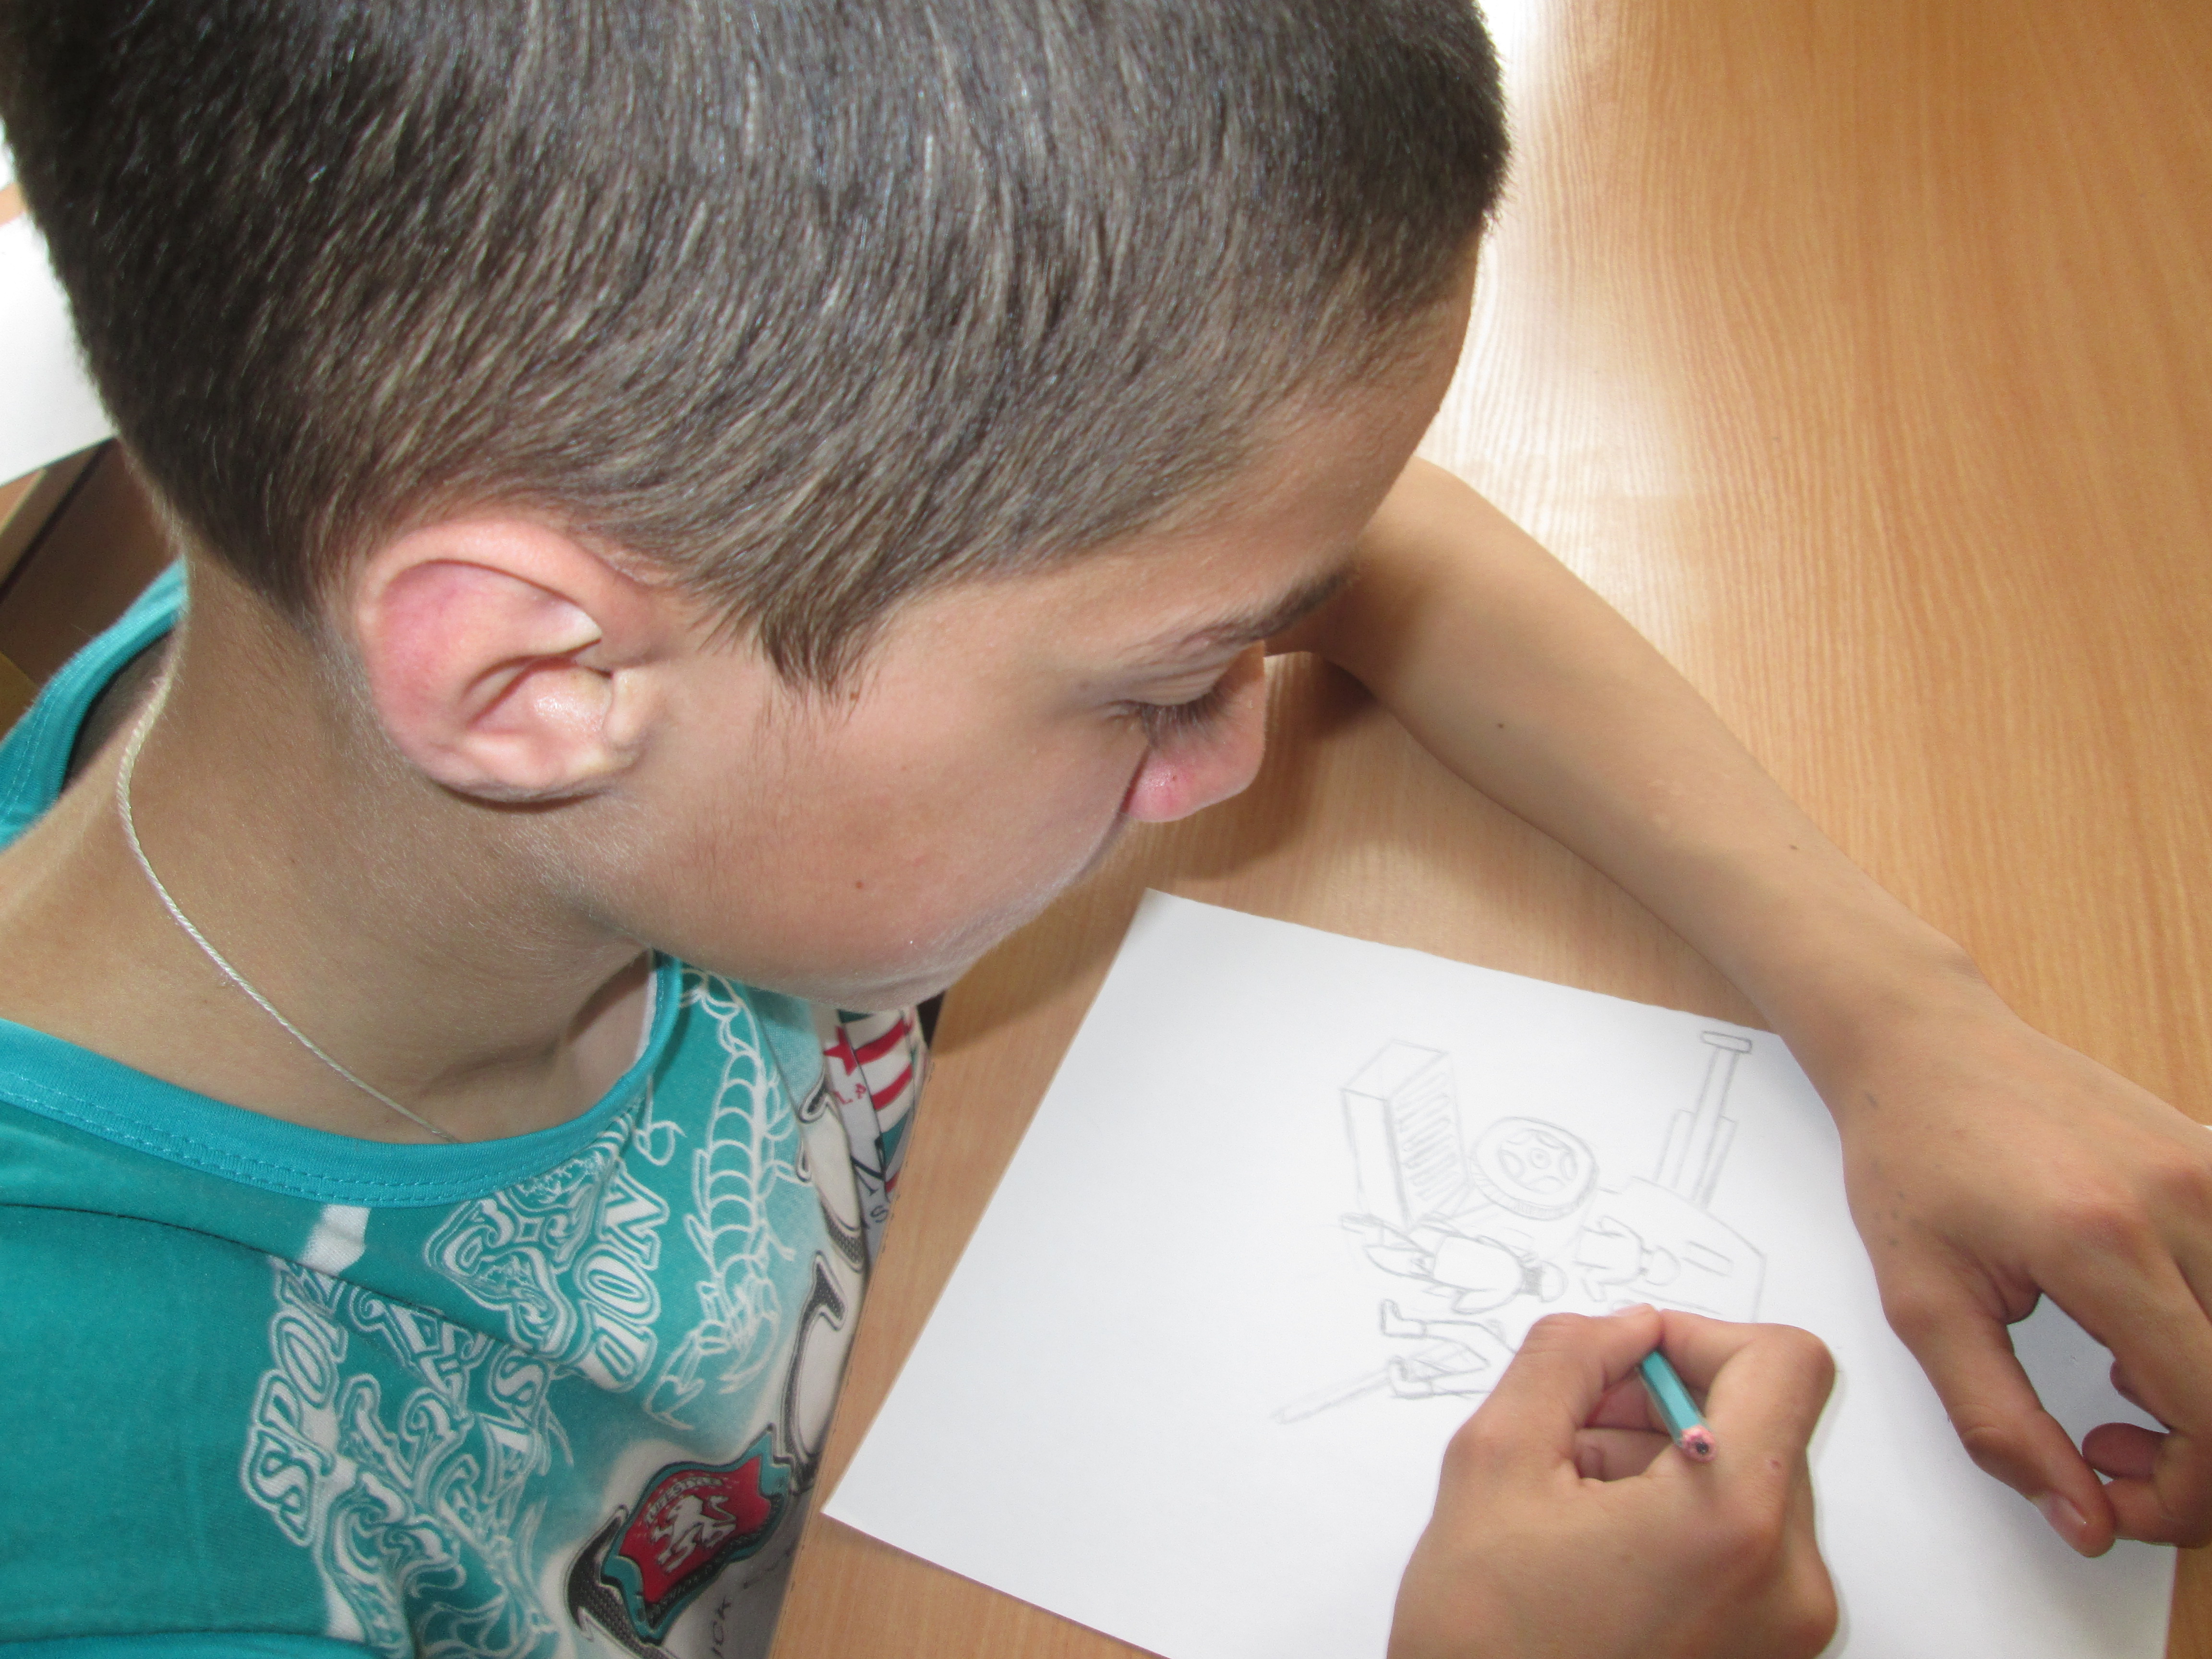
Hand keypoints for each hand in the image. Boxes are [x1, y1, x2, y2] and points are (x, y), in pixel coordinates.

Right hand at [1388, 1308, 1835, 1658]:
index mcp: (1735, 1522)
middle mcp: (1791, 1581)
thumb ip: (1565, 1360)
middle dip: (1660, 1410)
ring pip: (1748, 1484)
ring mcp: (1790, 1630)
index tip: (1630, 1363)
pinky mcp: (1773, 1657)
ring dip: (1662, 1469)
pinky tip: (1599, 1557)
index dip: (1700, 1336)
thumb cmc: (1485, 1642)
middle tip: (1569, 1440)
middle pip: (1760, 1424)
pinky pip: (1748, 1548)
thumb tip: (1627, 1327)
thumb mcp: (1493, 1462)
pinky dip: (1680, 1525)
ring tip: (1571, 1514)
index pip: (1785, 1362)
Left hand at [1826, 986, 2211, 1552]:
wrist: (1922, 1046)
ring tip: (2118, 1386)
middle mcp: (2186, 1200)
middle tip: (2105, 1448)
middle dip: (2200, 1461)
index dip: (2182, 1493)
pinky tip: (2141, 1329)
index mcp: (2103, 1240)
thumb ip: (1998, 1423)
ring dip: (2209, 1397)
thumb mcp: (1920, 1304)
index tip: (2110, 1497)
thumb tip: (2084, 1521)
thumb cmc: (1911, 1157)